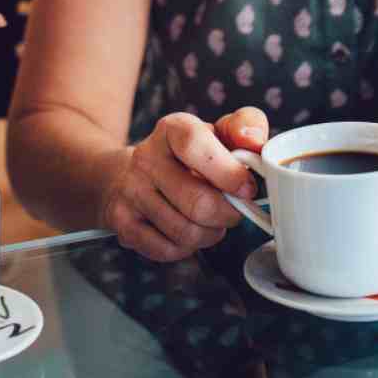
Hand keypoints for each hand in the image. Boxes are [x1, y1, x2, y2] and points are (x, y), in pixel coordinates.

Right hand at [102, 110, 262, 261]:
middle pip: (197, 202)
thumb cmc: (186, 158)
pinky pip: (168, 250)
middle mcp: (146, 157)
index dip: (228, 172)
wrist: (128, 175)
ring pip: (186, 231)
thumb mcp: (216, 133)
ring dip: (210, 233)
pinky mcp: (123, 223)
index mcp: (171, 130)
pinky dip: (187, 248)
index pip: (195, 145)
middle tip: (234, 210)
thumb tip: (254, 140)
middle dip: (228, 214)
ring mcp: (131, 191)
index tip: (247, 188)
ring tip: (212, 221)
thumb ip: (245, 127)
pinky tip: (188, 232)